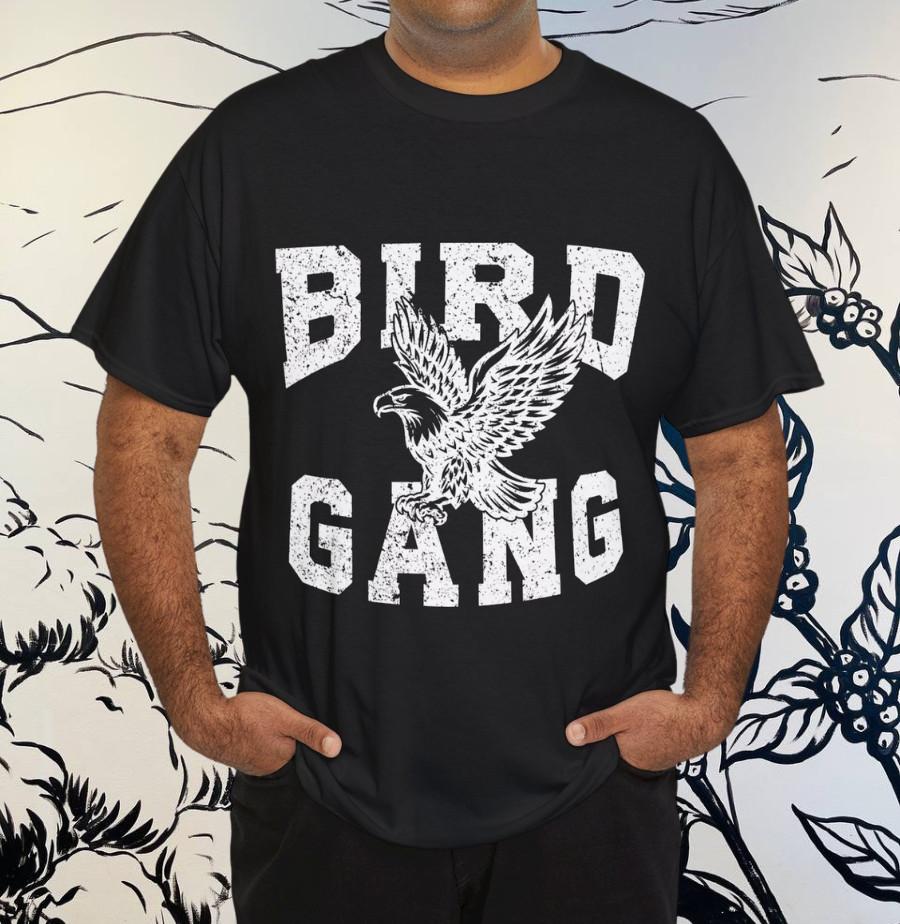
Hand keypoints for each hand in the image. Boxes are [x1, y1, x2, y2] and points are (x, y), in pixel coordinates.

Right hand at [175, 690, 341, 775]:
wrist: (205, 718)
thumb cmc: (246, 716)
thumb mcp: (286, 718)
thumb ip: (310, 732)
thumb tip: (337, 749)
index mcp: (283, 761)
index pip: (306, 755)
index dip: (311, 743)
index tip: (314, 730)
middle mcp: (269, 768)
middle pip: (290, 753)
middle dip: (293, 741)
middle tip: (291, 723)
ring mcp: (252, 763)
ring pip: (273, 750)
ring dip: (275, 739)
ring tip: (274, 724)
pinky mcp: (240, 754)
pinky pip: (258, 748)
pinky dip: (261, 739)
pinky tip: (259, 728)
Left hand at [565, 690, 737, 771]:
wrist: (702, 716)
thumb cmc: (665, 714)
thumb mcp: (625, 714)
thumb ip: (599, 724)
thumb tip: (570, 736)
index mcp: (625, 759)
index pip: (597, 759)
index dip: (587, 749)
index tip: (574, 740)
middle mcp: (637, 765)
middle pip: (611, 756)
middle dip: (603, 746)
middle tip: (592, 730)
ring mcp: (651, 761)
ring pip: (627, 752)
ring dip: (621, 741)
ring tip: (613, 729)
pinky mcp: (661, 752)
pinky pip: (641, 748)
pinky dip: (636, 740)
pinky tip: (635, 729)